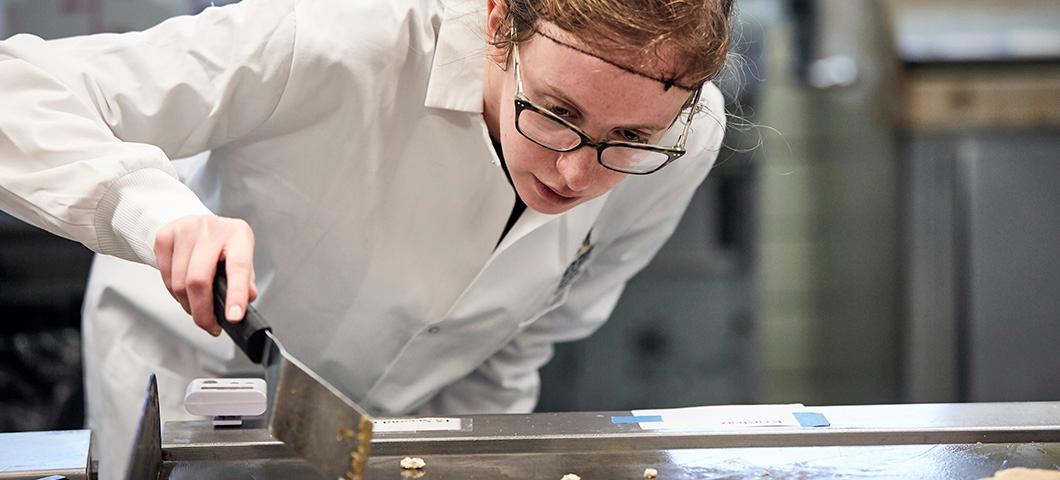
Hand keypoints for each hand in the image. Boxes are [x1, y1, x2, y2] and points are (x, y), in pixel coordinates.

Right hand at [153, 215, 257, 335]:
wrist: (197, 224)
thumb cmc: (224, 245)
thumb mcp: (243, 257)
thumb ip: (246, 280)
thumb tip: (245, 300)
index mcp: (238, 235)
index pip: (238, 268)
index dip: (235, 295)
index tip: (233, 317)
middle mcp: (210, 229)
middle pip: (198, 280)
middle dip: (202, 312)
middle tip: (209, 326)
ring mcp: (184, 230)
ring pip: (179, 283)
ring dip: (188, 305)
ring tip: (198, 309)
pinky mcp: (164, 237)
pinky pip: (165, 278)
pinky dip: (175, 294)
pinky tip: (185, 291)